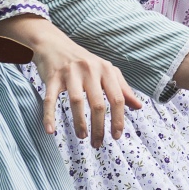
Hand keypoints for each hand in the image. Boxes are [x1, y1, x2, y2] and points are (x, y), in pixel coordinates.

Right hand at [0, 14, 141, 147]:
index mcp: (106, 70)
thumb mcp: (107, 71)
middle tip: (98, 144)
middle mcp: (90, 70)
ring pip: (77, 102)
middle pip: (98, 103)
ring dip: (80, 123)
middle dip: (99, 127)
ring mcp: (70, 73)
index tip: (116, 136)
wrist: (56, 45)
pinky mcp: (53, 77)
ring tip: (82, 137)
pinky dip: (49, 116)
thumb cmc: (85, 62)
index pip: (117, 98)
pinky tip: (51, 131)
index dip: (118, 119)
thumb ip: (123, 88)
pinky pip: (50, 99)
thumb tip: (138, 106)